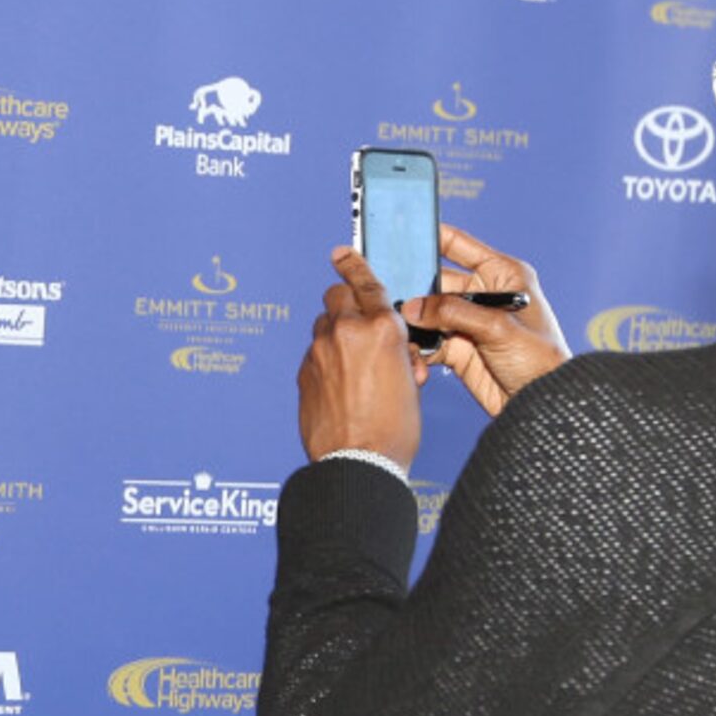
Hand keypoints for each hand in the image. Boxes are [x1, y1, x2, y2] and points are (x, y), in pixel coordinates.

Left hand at [298, 246, 420, 469]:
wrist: (359, 463)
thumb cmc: (393, 429)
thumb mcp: (411, 382)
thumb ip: (397, 353)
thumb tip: (391, 348)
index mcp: (383, 329)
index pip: (366, 282)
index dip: (354, 264)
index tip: (342, 252)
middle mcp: (348, 332)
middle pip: (336, 294)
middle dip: (345, 303)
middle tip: (356, 323)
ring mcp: (321, 351)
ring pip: (323, 324)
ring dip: (335, 335)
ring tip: (351, 365)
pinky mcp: (304, 372)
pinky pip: (314, 354)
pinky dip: (325, 362)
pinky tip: (337, 387)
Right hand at [400, 226, 570, 417]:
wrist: (542, 403)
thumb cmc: (541, 360)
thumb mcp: (498, 327)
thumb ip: (453, 312)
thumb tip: (413, 307)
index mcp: (502, 275)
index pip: (460, 246)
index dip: (434, 236)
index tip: (406, 232)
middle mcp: (483, 295)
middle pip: (438, 283)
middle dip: (415, 290)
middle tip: (391, 293)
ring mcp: (469, 323)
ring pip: (430, 314)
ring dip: (415, 322)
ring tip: (397, 326)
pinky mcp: (459, 350)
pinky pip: (430, 342)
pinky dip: (419, 347)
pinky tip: (411, 351)